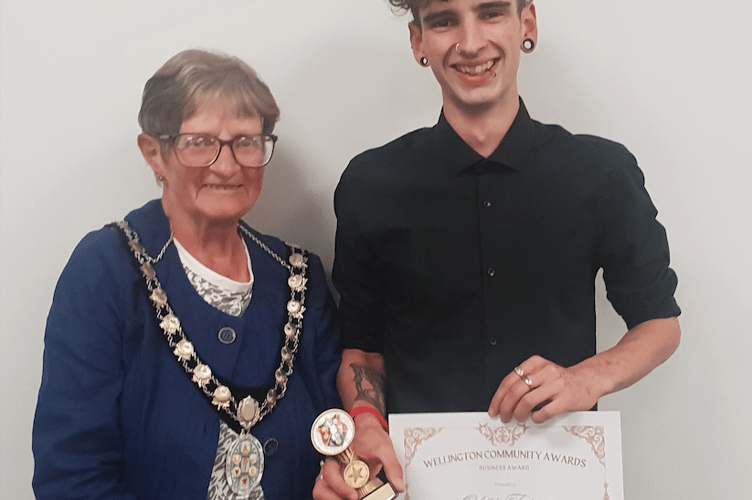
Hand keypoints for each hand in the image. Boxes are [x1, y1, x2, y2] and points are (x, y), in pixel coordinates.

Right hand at [312, 413, 404, 499]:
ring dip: (335, 498)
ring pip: (323, 493)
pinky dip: (340, 497)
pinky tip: (355, 497)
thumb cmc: (369, 436)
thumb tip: (398, 485)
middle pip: (321, 489)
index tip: (354, 495)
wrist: (367, 430)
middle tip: (354, 499)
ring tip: (355, 499)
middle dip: (335, 498)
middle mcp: (333, 470)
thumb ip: (392, 465)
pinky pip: (333, 495)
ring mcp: (335, 479)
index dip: (339, 487)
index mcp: (339, 458)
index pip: (329, 474)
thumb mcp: (383, 447)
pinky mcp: (341, 485)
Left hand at [488, 355, 602, 423]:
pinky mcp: (565, 399)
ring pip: (527, 401)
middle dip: (505, 407)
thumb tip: (504, 401)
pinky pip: (544, 412)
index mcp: (535, 363)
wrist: (588, 380)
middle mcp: (545, 372)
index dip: (498, 397)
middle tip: (504, 416)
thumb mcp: (541, 372)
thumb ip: (525, 381)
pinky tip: (535, 418)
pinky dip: (536, 418)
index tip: (494, 408)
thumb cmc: (561, 380)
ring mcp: (556, 386)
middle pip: (515, 391)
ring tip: (518, 418)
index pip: (509, 380)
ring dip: (518, 413)